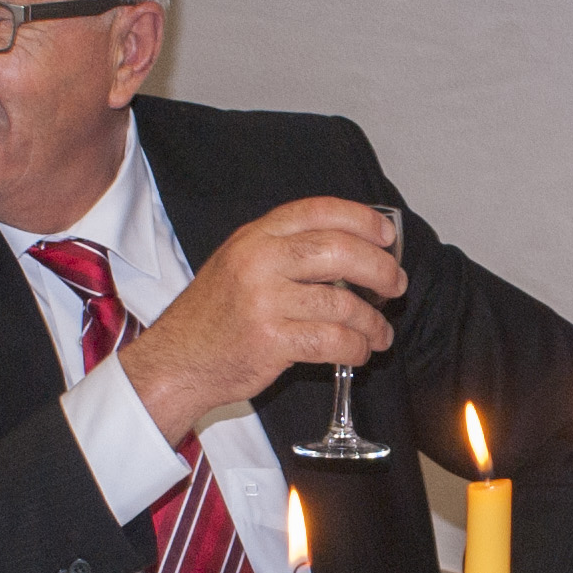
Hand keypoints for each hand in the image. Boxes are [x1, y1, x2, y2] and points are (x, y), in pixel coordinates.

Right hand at [118, 198, 405, 443]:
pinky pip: (333, 340)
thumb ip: (285, 250)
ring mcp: (264, 301)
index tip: (387, 236)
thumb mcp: (239, 264)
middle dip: (379, 268)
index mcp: (255, 236)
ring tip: (380, 333)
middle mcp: (259, 261)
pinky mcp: (271, 341)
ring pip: (342, 302)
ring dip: (373, 322)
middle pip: (339, 251)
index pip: (318, 211)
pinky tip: (359, 352)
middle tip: (395, 285)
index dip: (361, 220)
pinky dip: (356, 348)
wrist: (177, 361)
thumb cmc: (215, 317)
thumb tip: (354, 248)